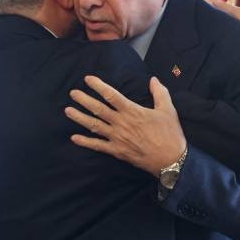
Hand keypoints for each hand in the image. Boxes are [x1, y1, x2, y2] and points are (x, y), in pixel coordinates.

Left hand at [65, 76, 186, 173]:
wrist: (171, 160)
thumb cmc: (170, 134)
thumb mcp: (168, 110)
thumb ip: (159, 92)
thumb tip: (153, 79)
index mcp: (132, 111)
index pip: (111, 95)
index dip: (98, 86)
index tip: (88, 79)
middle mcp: (121, 123)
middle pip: (98, 109)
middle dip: (84, 100)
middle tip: (72, 93)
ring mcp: (117, 138)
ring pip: (94, 126)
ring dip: (79, 118)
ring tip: (67, 110)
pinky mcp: (117, 151)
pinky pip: (97, 146)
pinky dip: (85, 142)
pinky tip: (74, 138)